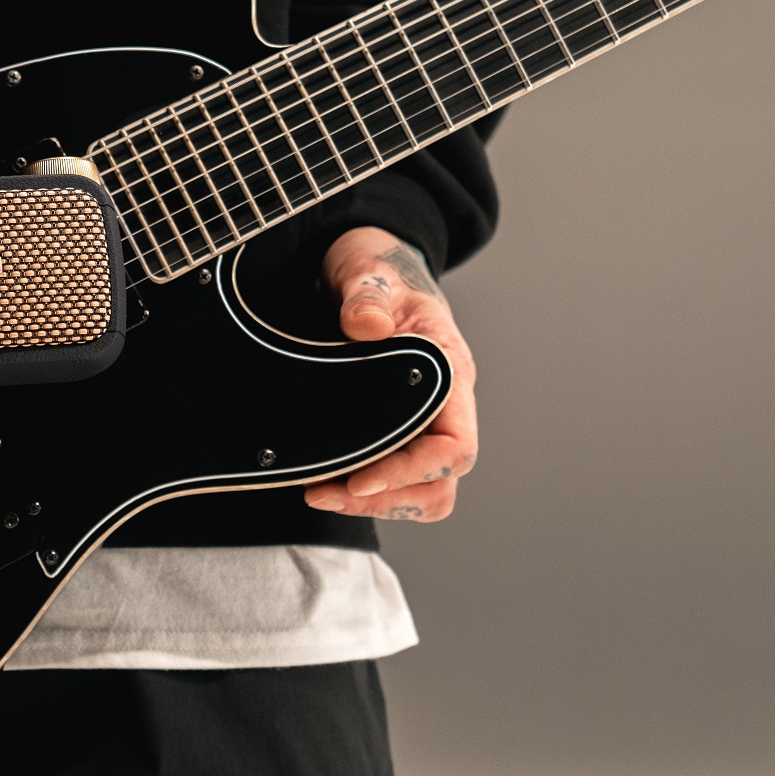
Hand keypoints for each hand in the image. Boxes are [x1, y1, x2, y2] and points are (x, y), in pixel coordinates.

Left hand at [303, 226, 477, 521]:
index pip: (455, 446)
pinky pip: (396, 481)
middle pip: (440, 483)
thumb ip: (367, 295)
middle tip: (322, 493)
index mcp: (449, 371)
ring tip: (319, 493)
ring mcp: (422, 422)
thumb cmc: (376, 271)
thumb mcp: (367, 271)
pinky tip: (324, 482)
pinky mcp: (396, 431)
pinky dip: (364, 493)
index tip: (360, 480)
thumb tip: (368, 327)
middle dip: (384, 499)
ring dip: (374, 505)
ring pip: (421, 492)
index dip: (412, 471)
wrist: (366, 272)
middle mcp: (444, 406)